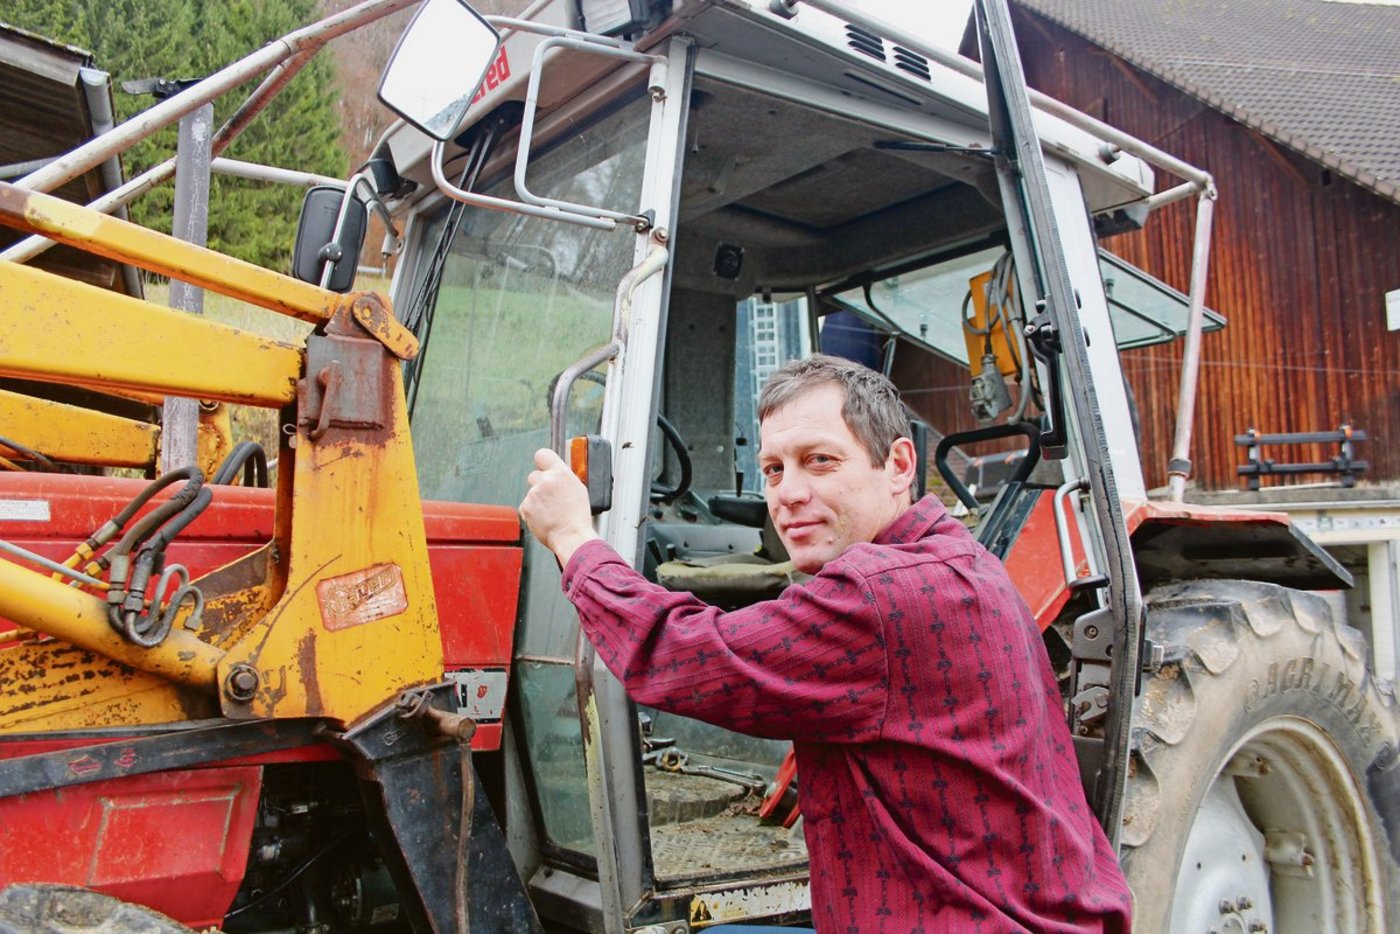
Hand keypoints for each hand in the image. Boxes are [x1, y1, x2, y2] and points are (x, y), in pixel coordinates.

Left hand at [521, 448, 598, 563]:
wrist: (571, 536)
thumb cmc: (577, 517)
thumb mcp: (578, 489)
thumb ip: (564, 478)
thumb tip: (557, 473)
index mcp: (561, 473)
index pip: (543, 454)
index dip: (542, 462)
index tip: (543, 466)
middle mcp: (545, 481)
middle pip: (534, 475)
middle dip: (539, 484)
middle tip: (550, 497)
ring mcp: (534, 494)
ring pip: (531, 493)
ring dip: (537, 500)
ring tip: (551, 511)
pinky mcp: (526, 507)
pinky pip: (526, 505)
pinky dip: (532, 512)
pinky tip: (544, 517)